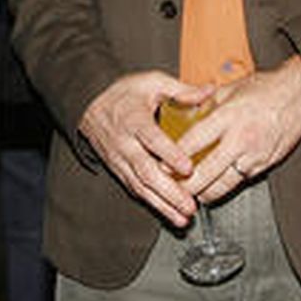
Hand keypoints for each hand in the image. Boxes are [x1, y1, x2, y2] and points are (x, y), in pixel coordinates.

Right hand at [79, 71, 212, 225]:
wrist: (89, 104)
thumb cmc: (125, 93)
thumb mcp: (152, 82)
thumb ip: (181, 90)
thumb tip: (210, 90)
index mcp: (134, 120)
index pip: (152, 140)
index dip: (170, 154)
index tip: (188, 168)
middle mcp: (125, 144)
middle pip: (146, 171)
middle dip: (169, 191)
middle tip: (190, 204)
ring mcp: (120, 160)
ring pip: (140, 186)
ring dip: (162, 204)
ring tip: (183, 218)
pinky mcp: (119, 170)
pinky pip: (135, 190)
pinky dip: (153, 204)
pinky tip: (171, 215)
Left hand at [181, 57, 300, 203]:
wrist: (300, 95)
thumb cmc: (266, 89)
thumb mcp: (231, 89)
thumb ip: (206, 102)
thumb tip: (183, 108)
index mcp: (227, 116)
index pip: (193, 142)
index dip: (174, 158)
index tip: (161, 166)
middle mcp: (240, 139)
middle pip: (205, 173)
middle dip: (184, 185)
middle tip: (171, 188)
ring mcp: (253, 155)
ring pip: (221, 186)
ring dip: (202, 192)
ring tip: (188, 192)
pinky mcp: (264, 166)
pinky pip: (238, 182)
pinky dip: (222, 188)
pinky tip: (211, 187)